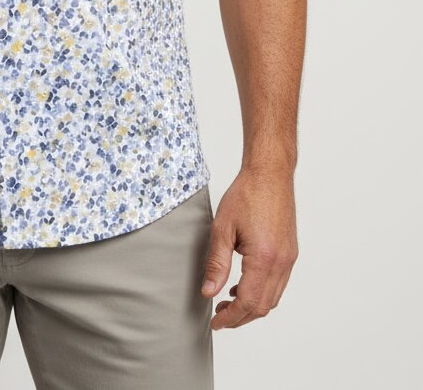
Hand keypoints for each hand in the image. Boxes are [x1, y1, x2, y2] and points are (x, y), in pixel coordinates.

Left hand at [200, 167, 298, 329]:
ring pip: (273, 298)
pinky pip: (278, 284)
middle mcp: (281, 263)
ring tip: (228, 303)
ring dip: (252, 307)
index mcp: (264, 259)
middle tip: (219, 317)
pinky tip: (244, 286)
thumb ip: (216, 263)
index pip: (248, 303)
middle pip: (263, 306)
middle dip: (241, 317)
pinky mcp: (290, 253)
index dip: (231, 318)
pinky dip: (262, 292)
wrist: (270, 174)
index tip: (216, 323)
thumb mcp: (222, 228)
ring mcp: (289, 259)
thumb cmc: (246, 195)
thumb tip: (208, 293)